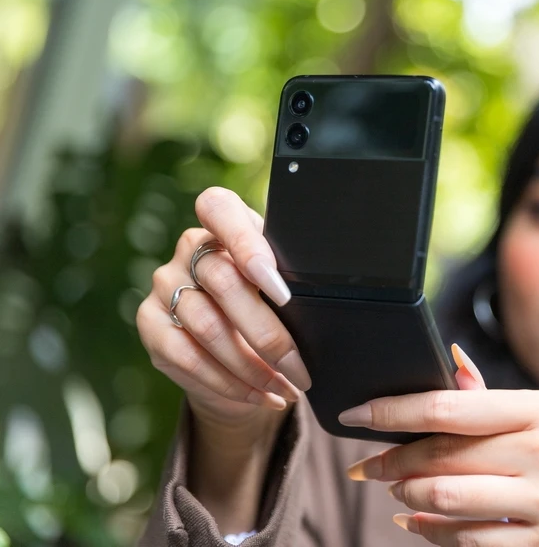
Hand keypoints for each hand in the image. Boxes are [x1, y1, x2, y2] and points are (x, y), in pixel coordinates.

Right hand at [136, 187, 310, 430]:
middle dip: (270, 336)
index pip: (219, 208)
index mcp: (224, 224)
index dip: (247, 246)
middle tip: (301, 370)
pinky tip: (260, 396)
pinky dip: (230, 383)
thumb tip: (320, 303)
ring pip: (208, 327)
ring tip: (286, 389)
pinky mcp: (151, 324)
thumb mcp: (285, 288)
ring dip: (253, 368)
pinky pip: (189, 357)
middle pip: (224, 283)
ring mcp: (165, 284)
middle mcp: (188, 248)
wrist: (235, 353)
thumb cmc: (271, 309)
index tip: (282, 290)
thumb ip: (288, 281)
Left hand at [340, 349, 538, 546]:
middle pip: (440, 458)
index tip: (356, 414)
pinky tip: (418, 526)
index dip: (393, 410)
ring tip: (396, 492)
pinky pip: (468, 543)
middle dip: (391, 462)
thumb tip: (448, 368)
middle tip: (369, 465)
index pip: (450, 408)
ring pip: (446, 503)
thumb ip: (499, 403)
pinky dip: (431, 535)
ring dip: (407, 499)